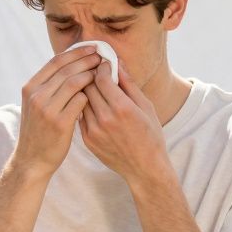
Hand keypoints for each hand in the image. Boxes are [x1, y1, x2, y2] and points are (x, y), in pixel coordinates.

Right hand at [12, 45, 100, 176]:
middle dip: (87, 60)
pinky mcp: (60, 122)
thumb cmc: (39, 130)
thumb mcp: (35, 105)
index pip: (55, 62)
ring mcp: (47, 109)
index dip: (75, 52)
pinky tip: (100, 94)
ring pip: (75, 82)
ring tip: (104, 72)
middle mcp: (36, 95)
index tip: (90, 48)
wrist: (32, 159)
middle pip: (67, 69)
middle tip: (102, 56)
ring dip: (92, 75)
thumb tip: (69, 65)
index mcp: (30, 87)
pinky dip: (91, 94)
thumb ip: (48, 87)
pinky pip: (81, 100)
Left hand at [78, 59, 173, 184]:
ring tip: (94, 88)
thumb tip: (118, 63)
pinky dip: (85, 108)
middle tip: (95, 72)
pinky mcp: (87, 140)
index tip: (104, 64)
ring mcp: (94, 131)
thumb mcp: (146, 107)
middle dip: (91, 76)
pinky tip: (94, 106)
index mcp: (122, 108)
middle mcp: (105, 119)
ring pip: (81, 101)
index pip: (100, 78)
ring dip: (86, 92)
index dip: (101, 67)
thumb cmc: (150, 135)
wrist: (144, 168)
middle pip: (87, 87)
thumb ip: (129, 84)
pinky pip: (81, 116)